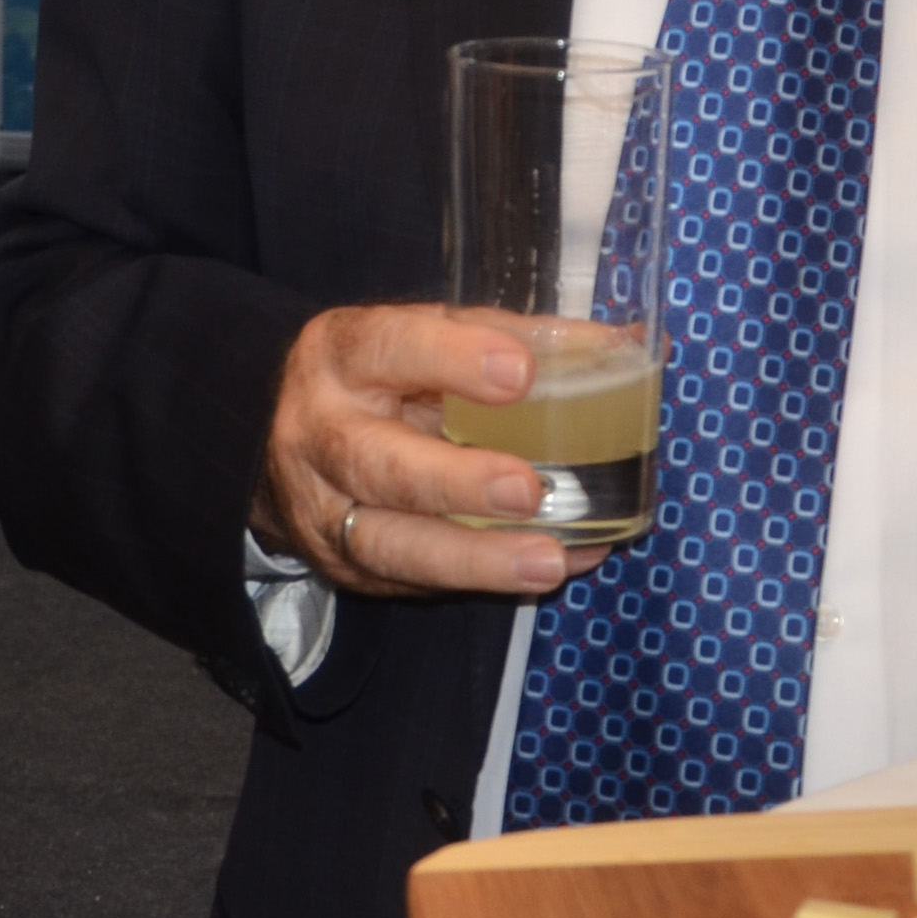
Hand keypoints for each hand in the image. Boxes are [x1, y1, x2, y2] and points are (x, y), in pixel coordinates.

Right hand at [256, 302, 589, 601]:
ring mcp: (327, 510)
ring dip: (476, 558)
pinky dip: (488, 578)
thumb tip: (621, 345)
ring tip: (548, 561)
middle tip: (528, 489)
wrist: (295, 443)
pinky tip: (551, 567)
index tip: (520, 372)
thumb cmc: (385, 378)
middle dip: (456, 481)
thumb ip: (510, 337)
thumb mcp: (427, 338)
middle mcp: (322, 432)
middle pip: (379, 463)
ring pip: (391, 544)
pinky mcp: (349, 565)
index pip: (388, 347)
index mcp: (342, 355)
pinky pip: (418, 579)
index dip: (451, 358)